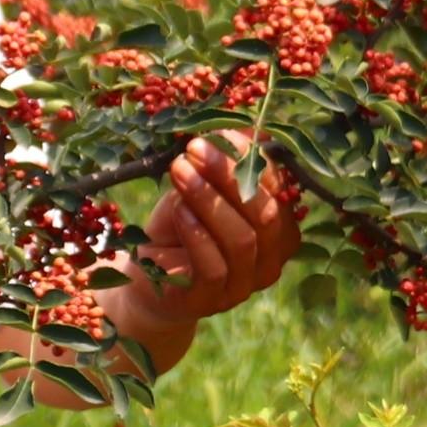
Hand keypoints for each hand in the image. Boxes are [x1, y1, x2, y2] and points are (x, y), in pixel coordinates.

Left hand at [109, 134, 301, 359]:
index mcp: (279, 228)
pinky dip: (198, 235)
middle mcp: (271, 260)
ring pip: (242, 241)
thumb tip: (241, 124)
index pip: (278, 189)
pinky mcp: (211, 301)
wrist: (146, 276)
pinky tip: (180, 210)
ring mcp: (244, 286)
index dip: (252, 158)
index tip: (219, 131)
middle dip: (230, 176)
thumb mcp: (201, 188)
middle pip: (266, 215)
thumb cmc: (181, 225)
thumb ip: (221, 164)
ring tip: (180, 171)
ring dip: (209, 200)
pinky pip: (215, 268)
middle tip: (195, 148)